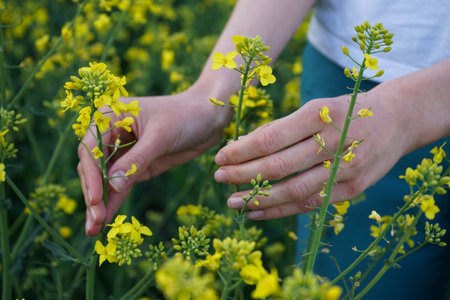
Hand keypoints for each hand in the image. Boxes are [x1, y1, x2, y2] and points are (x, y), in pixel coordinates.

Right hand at [79, 89, 230, 235]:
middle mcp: (110, 134)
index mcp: (110, 116)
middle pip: (93, 167)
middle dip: (94, 194)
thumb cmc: (184, 116)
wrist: (208, 118)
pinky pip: (120, 186)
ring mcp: (122, 152)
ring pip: (104, 180)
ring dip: (100, 204)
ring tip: (94, 230)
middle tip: (95, 220)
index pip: (91, 148)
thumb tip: (113, 186)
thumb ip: (137, 160)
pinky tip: (106, 221)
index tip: (95, 198)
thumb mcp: (161, 136)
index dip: (92, 175)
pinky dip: (114, 202)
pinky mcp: (135, 166)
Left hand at [214, 91, 409, 219]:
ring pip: (293, 191)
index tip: (220, 156)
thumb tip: (242, 146)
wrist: (397, 121)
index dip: (241, 151)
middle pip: (279, 166)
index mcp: (320, 115)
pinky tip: (258, 212)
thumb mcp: (316, 107)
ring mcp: (345, 169)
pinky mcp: (352, 190)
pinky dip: (281, 210)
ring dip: (259, 199)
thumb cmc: (347, 110)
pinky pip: (310, 204)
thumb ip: (282, 128)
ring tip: (234, 202)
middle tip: (219, 178)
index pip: (271, 139)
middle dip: (243, 175)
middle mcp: (333, 142)